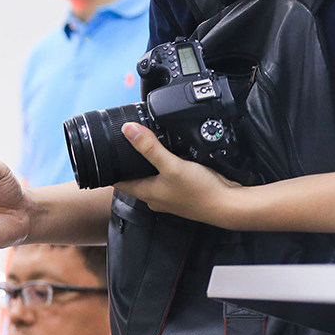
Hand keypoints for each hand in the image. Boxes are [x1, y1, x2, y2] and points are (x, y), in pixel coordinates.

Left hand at [114, 123, 240, 221]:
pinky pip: (168, 179)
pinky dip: (167, 169)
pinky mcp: (182, 193)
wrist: (228, 204)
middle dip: (129, 164)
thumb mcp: (172, 164)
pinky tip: (175, 159)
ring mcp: (169, 197)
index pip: (117, 181)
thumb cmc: (200, 191)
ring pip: (152, 179)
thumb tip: (129, 130)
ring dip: (149, 166)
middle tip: (126, 147)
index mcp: (145, 192)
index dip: (109, 169)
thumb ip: (150, 147)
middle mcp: (154, 197)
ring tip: (149, 149)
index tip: (106, 155)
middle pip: (134, 179)